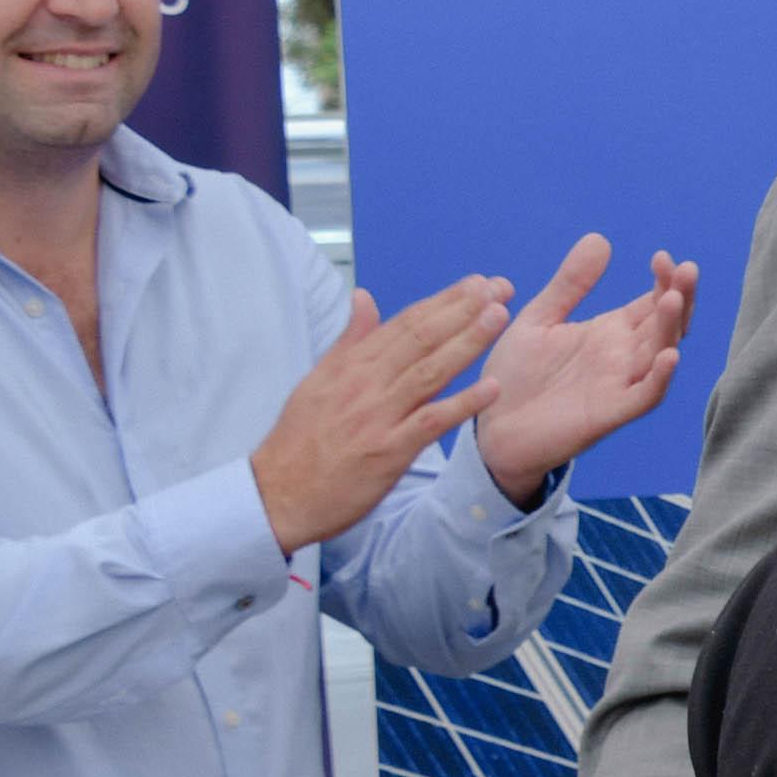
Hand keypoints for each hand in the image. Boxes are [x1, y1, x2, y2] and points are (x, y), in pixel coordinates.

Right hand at [248, 278, 513, 552]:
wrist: (278, 493)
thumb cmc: (301, 439)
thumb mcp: (319, 380)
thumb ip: (349, 339)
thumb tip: (364, 297)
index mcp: (351, 365)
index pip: (404, 324)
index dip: (443, 301)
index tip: (477, 283)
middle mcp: (365, 384)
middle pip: (420, 339)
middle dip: (462, 310)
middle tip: (498, 288)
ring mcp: (378, 416)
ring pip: (428, 371)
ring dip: (466, 343)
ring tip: (498, 317)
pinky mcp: (388, 451)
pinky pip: (430, 422)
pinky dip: (461, 404)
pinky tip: (492, 388)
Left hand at [473, 237, 698, 505]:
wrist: (491, 428)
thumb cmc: (516, 377)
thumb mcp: (540, 319)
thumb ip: (570, 284)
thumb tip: (600, 238)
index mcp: (610, 333)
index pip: (651, 303)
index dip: (664, 280)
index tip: (662, 256)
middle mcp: (622, 357)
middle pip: (666, 324)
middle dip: (679, 296)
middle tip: (685, 268)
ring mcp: (619, 385)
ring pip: (660, 354)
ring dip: (672, 328)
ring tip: (674, 298)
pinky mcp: (609, 413)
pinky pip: (644, 396)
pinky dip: (659, 378)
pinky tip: (669, 356)